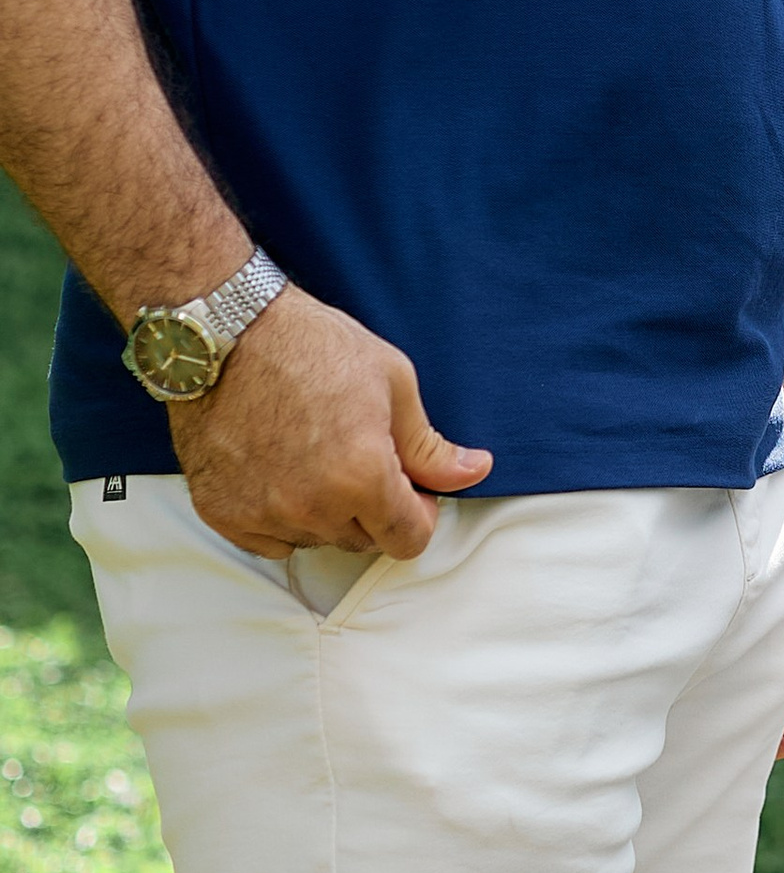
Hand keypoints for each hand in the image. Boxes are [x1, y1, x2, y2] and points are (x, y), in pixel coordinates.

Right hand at [166, 288, 491, 560]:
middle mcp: (311, 507)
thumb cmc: (308, 345)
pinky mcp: (221, 513)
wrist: (224, 331)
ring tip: (313, 454)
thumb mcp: (392, 382)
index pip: (408, 540)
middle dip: (372, 509)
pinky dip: (279, 516)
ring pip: (314, 539)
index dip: (418, 514)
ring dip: (324, 513)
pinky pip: (269, 541)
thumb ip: (430, 445)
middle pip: (362, 540)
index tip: (409, 489)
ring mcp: (261, 514)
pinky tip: (279, 470)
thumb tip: (474, 471)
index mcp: (362, 477)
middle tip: (358, 457)